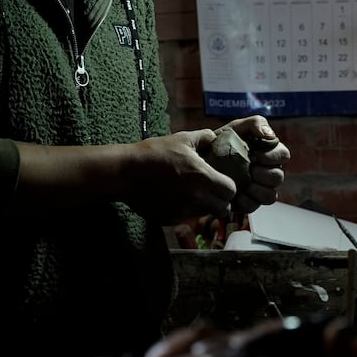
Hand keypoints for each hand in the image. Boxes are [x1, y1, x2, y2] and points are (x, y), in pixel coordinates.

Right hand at [124, 130, 238, 222]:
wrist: (126, 173)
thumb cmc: (154, 153)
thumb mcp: (180, 139)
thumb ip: (203, 138)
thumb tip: (215, 137)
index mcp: (203, 177)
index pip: (231, 191)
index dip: (229, 187)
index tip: (223, 182)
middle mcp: (197, 198)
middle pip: (223, 208)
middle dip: (221, 200)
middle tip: (213, 192)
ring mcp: (183, 211)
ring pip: (206, 214)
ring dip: (205, 206)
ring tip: (195, 194)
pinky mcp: (170, 219)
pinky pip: (187, 218)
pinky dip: (187, 212)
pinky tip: (178, 199)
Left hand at [222, 115, 289, 213]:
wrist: (198, 162)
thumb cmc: (219, 143)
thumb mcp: (235, 128)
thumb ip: (255, 124)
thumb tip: (269, 135)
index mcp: (268, 153)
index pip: (283, 155)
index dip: (274, 156)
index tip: (257, 155)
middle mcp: (267, 172)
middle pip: (278, 177)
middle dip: (265, 174)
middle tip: (250, 169)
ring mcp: (258, 189)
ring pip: (270, 196)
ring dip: (258, 190)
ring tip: (245, 183)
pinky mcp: (247, 202)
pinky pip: (253, 206)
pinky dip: (245, 201)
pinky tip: (235, 194)